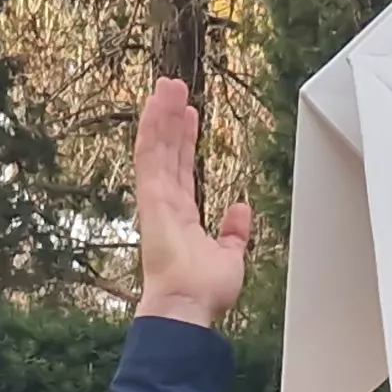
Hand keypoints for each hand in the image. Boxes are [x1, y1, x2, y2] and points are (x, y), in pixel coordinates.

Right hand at [134, 77, 250, 327]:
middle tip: (174, 89)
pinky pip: (149, 155)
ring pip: (157, 147)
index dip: (186, 142)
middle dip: (171, 120)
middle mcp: (166, 205)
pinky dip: (151, 127)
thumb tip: (242, 208)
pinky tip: (154, 104)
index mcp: (182, 218)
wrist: (187, 306)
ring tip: (167, 85)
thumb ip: (235, 232)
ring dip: (161, 114)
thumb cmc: (204, 293)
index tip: (190, 117)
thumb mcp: (231, 257)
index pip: (183, 171)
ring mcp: (155, 199)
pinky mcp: (150, 197)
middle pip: (168, 152)